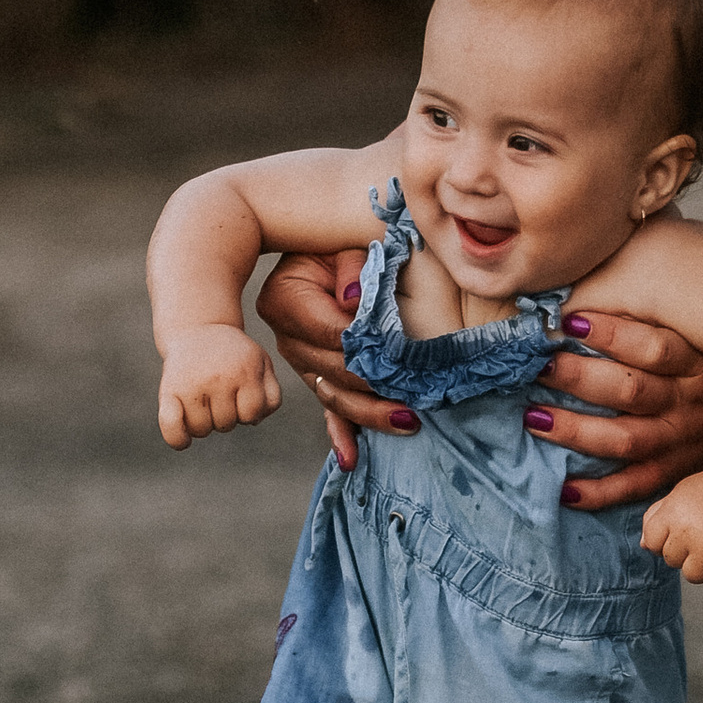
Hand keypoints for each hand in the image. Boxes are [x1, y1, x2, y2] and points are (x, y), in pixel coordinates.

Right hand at [159, 323, 283, 443]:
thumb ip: (271, 395)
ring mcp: (192, 384)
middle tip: (217, 392)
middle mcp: (218, 378)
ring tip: (203, 400)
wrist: (198, 328)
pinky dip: (177, 439)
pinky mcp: (168, 389)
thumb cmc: (235, 355)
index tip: (240, 397)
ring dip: (203, 423)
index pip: (251, 415)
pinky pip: (172, 426)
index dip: (246, 412)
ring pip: (201, 430)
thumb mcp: (261, 365)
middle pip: (226, 424)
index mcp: (245, 371)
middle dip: (224, 415)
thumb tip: (253, 421)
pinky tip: (184, 440)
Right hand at [257, 249, 410, 467]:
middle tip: (417, 399)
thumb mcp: (348, 243)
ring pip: (333, 396)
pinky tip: (352, 459)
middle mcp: (286, 335)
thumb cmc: (342, 243)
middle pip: (331, 371)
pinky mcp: (315, 377)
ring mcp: (299, 361)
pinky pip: (327, 410)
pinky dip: (341, 434)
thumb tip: (353, 299)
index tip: (401, 359)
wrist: (323, 247)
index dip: (364, 348)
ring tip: (408, 421)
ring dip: (370, 414)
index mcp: (285, 298)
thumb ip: (354, 266)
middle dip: (375, 387)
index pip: (329, 332)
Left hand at [524, 310, 702, 511]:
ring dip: (576, 431)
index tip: (568, 320)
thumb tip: (635, 244)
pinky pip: (635, 486)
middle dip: (579, 378)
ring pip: (624, 439)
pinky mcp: (676, 471)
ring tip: (534, 418)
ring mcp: (681, 440)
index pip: (654, 346)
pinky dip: (600, 493)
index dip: (611, 333)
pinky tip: (564, 489)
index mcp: (698, 362)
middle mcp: (688, 402)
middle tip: (539, 365)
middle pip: (629, 391)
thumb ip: (669, 303)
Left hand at [641, 466, 702, 589]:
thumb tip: (644, 546)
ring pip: (692, 576)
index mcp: (673, 512)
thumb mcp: (681, 493)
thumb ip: (657, 516)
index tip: (682, 527)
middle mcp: (688, 532)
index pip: (652, 543)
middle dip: (685, 550)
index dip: (664, 538)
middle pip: (671, 561)